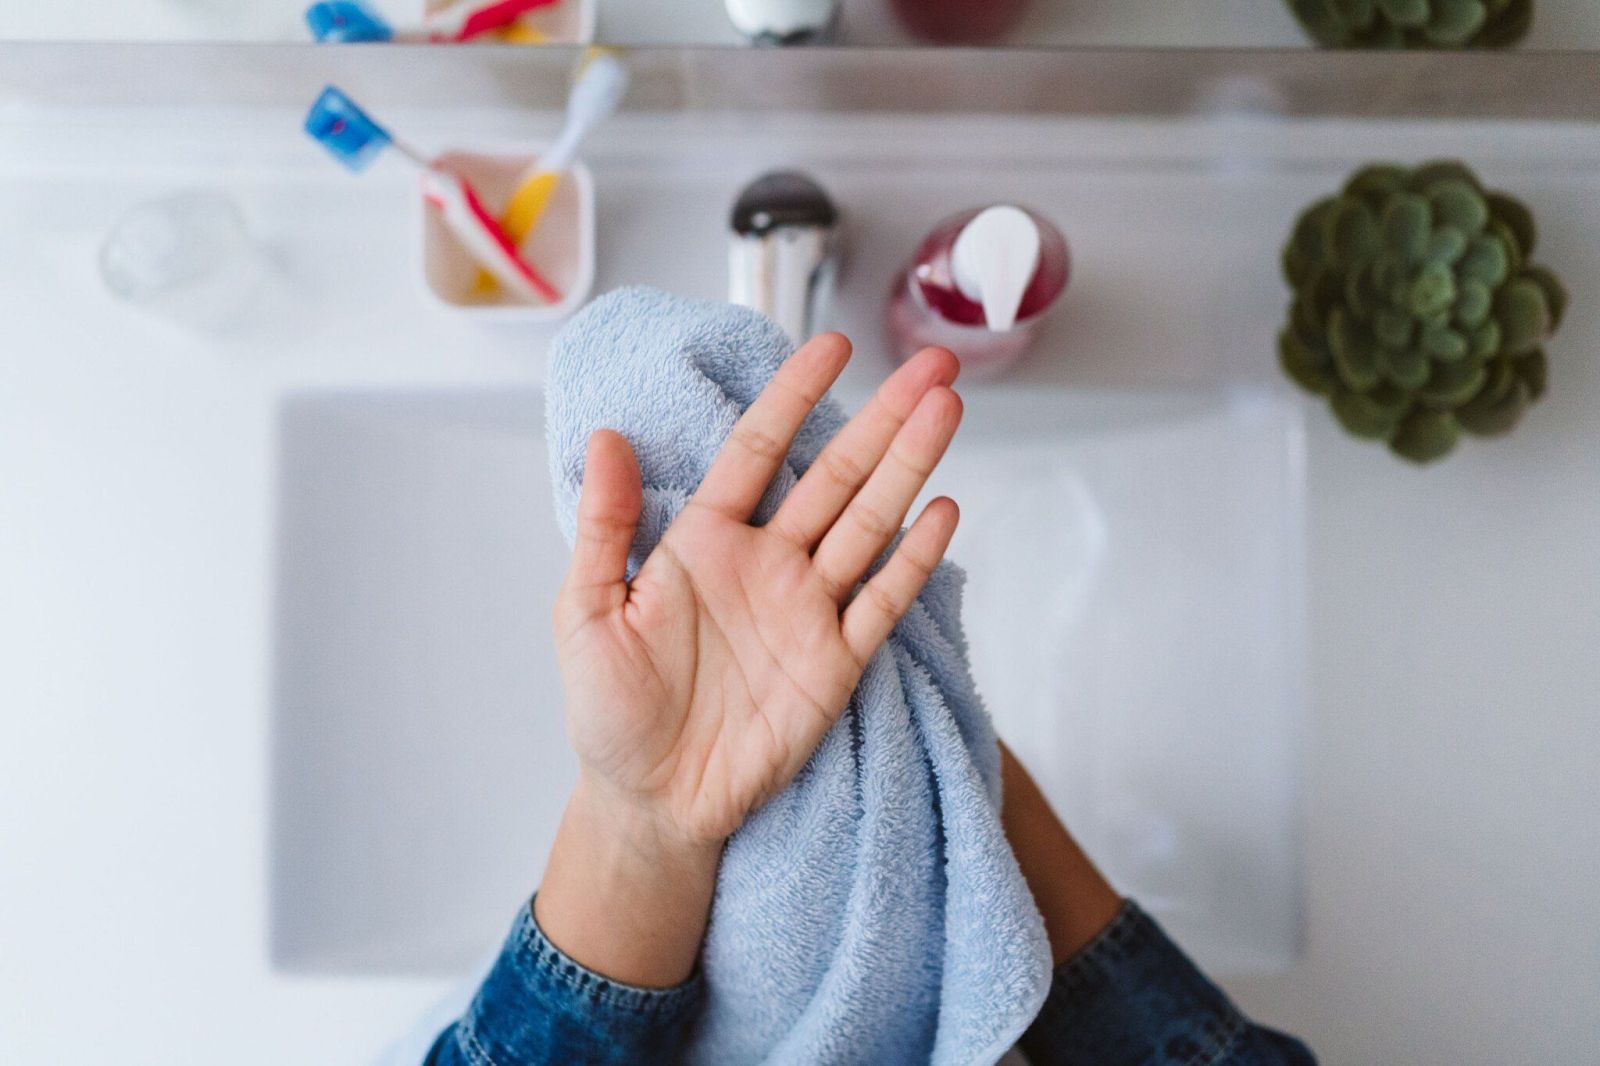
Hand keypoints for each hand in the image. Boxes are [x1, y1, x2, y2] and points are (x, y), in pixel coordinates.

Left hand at [536, 335, 963, 987]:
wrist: (652, 801)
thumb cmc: (611, 710)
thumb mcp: (585, 613)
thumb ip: (603, 527)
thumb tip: (607, 437)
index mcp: (704, 542)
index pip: (758, 450)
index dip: (793, 397)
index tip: (831, 345)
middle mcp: (766, 564)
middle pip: (835, 476)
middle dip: (884, 418)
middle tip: (931, 367)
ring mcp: (806, 611)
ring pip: (868, 524)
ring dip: (908, 467)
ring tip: (945, 411)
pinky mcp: (835, 664)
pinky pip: (880, 602)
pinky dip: (911, 559)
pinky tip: (941, 510)